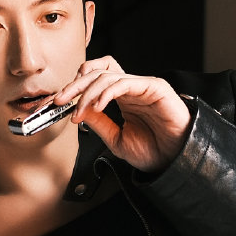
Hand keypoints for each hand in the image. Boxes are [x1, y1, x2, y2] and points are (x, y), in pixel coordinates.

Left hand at [50, 56, 191, 173]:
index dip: (75, 87)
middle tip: (60, 100)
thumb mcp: (116, 139)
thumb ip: (98, 123)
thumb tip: (79, 110)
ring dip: (87, 93)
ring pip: (107, 76)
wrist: (175, 163)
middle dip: (74, 86)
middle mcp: (131, 88)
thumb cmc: (153, 152)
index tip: (59, 103)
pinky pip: (125, 82)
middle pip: (96, 73)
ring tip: (79, 112)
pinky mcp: (155, 87)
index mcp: (122, 97)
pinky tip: (97, 105)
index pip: (94, 79)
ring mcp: (143, 85)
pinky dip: (107, 92)